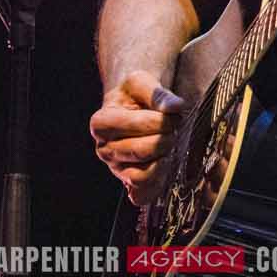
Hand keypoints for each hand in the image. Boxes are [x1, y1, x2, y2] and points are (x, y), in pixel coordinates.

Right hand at [90, 69, 183, 204]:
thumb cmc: (135, 95)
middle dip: (167, 137)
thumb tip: (176, 107)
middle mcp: (103, 149)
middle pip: (142, 150)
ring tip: (168, 143)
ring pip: (143, 174)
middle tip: (175, 127)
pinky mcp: (129, 184)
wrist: (133, 107)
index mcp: (101, 123)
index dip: (160, 119)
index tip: (173, 112)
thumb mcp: (142, 83)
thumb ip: (158, 93)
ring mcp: (115, 169)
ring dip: (164, 158)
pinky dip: (159, 181)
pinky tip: (166, 162)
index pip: (134, 125)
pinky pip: (144, 194)